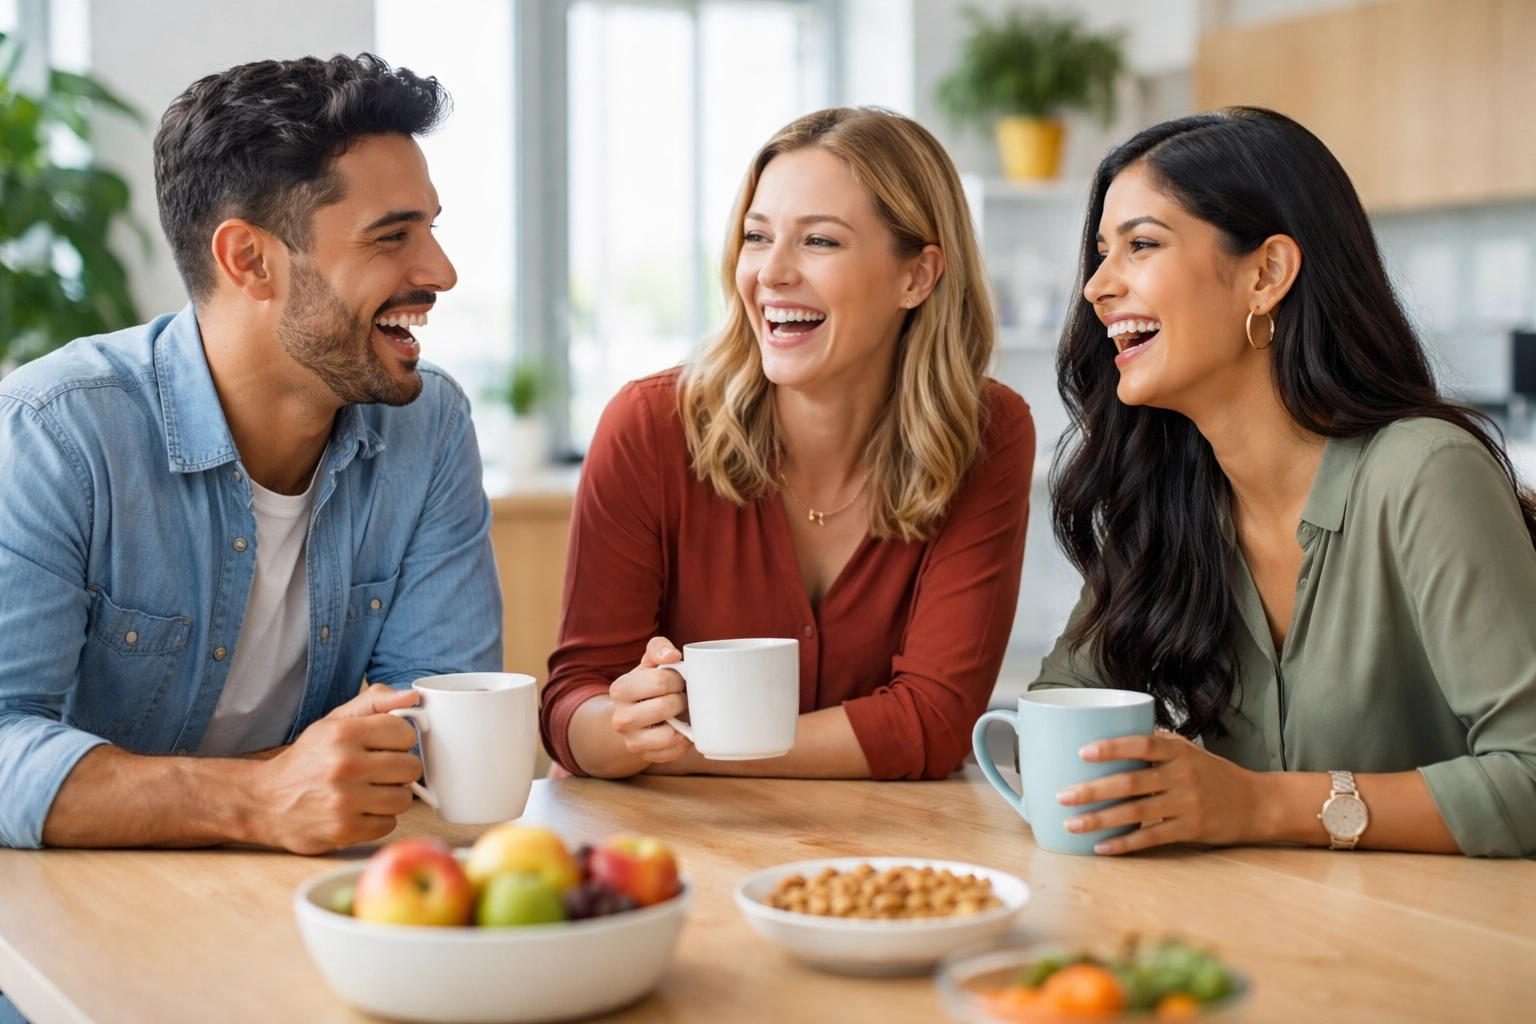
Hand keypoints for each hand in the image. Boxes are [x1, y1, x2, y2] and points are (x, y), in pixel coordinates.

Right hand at [250, 684, 422, 853]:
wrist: (266, 802)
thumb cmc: (307, 760)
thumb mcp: (334, 722)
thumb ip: (374, 703)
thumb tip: (411, 698)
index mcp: (343, 733)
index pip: (405, 733)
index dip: (400, 740)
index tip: (387, 746)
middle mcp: (344, 765)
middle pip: (410, 767)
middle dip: (398, 769)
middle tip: (378, 771)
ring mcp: (344, 801)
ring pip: (404, 799)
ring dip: (391, 796)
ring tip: (369, 791)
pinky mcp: (344, 830)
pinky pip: (389, 824)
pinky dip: (378, 819)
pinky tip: (359, 810)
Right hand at [608, 636, 692, 763]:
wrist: (632, 716)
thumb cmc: (647, 685)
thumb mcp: (649, 662)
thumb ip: (658, 648)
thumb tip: (672, 656)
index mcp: (620, 689)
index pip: (661, 681)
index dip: (677, 679)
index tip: (677, 681)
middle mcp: (621, 718)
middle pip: (667, 706)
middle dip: (682, 700)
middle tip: (681, 697)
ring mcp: (632, 741)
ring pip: (671, 734)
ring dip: (684, 721)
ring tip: (680, 713)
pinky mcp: (646, 757)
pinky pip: (675, 752)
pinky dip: (685, 740)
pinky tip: (681, 729)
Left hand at [1055, 731, 1266, 854]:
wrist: (1258, 803)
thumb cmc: (1215, 774)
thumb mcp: (1190, 751)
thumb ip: (1156, 745)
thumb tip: (1112, 733)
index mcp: (1179, 751)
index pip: (1142, 744)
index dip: (1113, 747)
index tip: (1083, 752)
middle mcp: (1182, 775)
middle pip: (1131, 782)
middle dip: (1093, 790)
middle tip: (1063, 796)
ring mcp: (1187, 804)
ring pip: (1136, 813)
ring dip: (1100, 820)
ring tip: (1072, 824)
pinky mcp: (1190, 830)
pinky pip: (1151, 838)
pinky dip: (1125, 844)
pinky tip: (1101, 847)